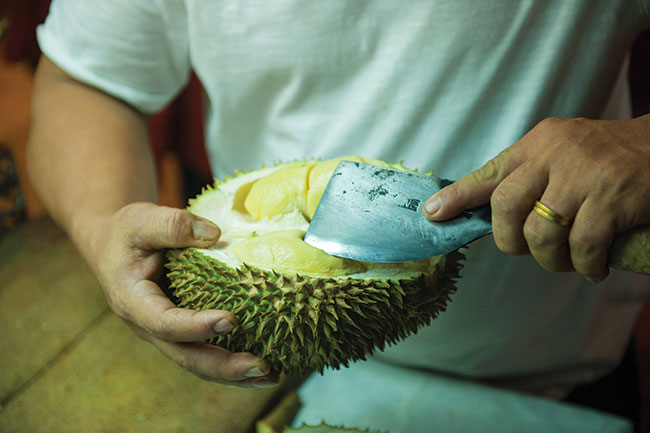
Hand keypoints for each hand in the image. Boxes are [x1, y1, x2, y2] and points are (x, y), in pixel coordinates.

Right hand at [89, 202, 277, 386]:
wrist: (113, 247)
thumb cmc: (127, 232)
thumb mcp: (142, 220)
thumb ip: (173, 225)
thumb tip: (215, 235)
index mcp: (134, 302)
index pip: (165, 322)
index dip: (197, 326)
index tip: (232, 319)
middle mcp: (148, 327)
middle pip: (186, 357)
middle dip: (225, 367)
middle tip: (263, 367)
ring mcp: (165, 334)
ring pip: (198, 363)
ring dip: (234, 375)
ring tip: (271, 376)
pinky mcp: (181, 333)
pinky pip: (206, 354)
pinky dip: (233, 364)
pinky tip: (262, 368)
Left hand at [423, 116, 649, 281]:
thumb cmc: (608, 159)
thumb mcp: (563, 153)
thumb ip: (530, 176)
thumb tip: (493, 214)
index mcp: (537, 144)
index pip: (488, 173)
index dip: (457, 197)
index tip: (432, 214)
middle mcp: (554, 154)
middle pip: (505, 208)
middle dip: (510, 241)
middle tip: (528, 251)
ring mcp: (583, 174)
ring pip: (541, 232)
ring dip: (550, 260)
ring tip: (567, 262)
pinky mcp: (611, 196)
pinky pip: (582, 245)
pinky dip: (585, 265)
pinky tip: (594, 267)